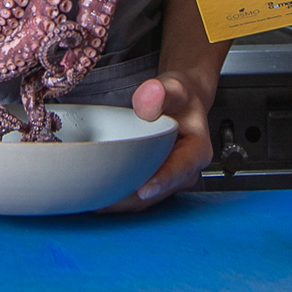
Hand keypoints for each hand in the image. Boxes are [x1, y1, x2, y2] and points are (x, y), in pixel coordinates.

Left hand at [99, 74, 212, 212]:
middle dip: (130, 197)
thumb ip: (162, 93)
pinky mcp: (155, 184)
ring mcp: (170, 182)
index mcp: (197, 151)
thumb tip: (150, 95)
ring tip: (94, 199)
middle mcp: (186, 172)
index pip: (180, 169)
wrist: (182, 104)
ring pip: (144, 200)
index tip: (144, 190)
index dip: (161, 180)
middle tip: (102, 198)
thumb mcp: (174, 88)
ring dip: (119, 202)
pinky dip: (117, 198)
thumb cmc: (180, 98)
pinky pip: (135, 198)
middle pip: (157, 192)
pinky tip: (97, 194)